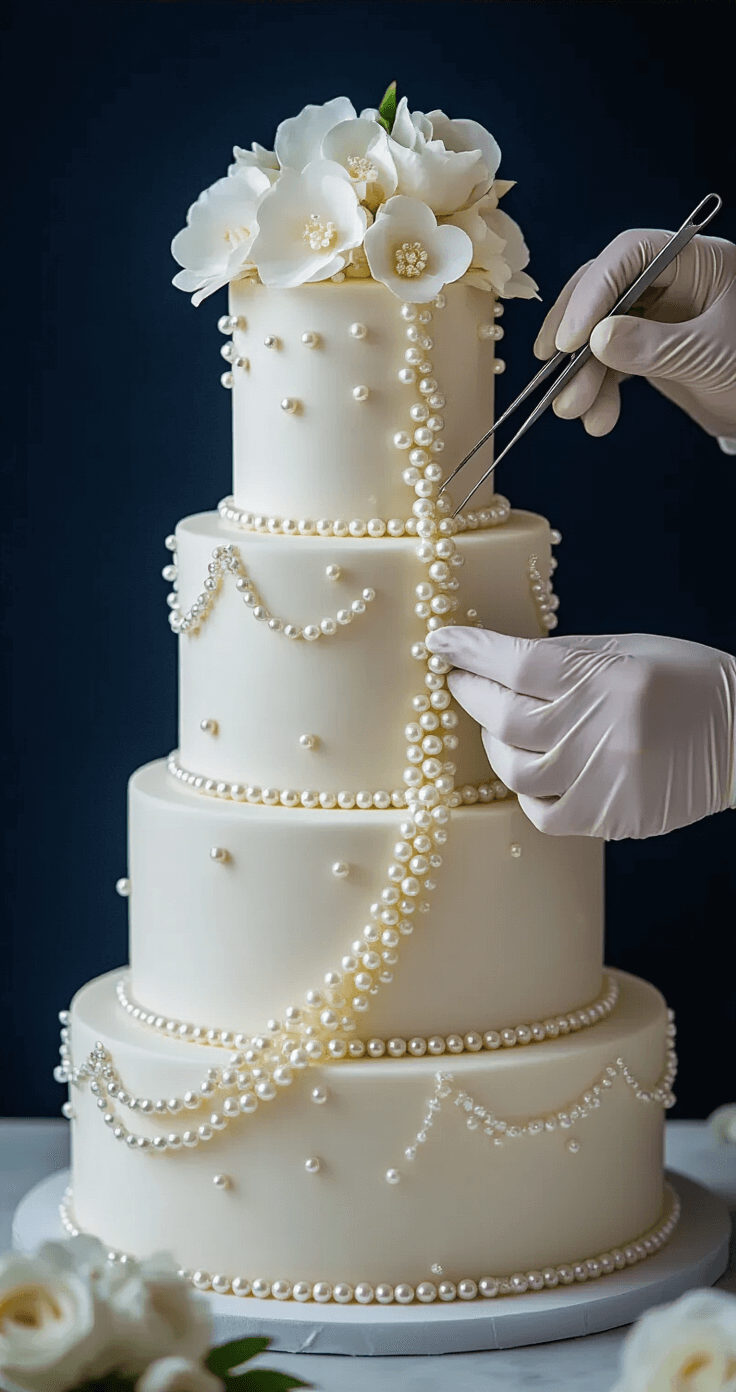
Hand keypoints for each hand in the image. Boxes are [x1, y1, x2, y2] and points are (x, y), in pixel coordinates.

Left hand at [425, 626, 735, 839]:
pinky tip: (531, 768)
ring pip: (513, 767)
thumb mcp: (626, 649)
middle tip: (460, 682)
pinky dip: (527, 790)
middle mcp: (597, 726)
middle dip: (471, 694)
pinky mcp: (610, 815)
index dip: (471, 651)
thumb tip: (498, 660)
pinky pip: (543, 811)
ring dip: (493, 744)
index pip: (516, 662)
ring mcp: (601, 776)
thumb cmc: (683, 679)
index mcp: (602, 675)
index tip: (440, 641)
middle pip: (504, 715)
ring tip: (496, 727)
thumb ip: (563, 658)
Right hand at [533, 229, 735, 439]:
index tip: (570, 341)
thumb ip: (657, 347)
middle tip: (559, 383)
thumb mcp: (712, 356)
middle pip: (603, 291)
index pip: (630, 255)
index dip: (593, 292)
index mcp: (697, 261)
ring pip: (597, 332)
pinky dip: (596, 390)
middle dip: (576, 340)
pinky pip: (606, 361)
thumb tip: (596, 341)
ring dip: (580, 374)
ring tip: (574, 411)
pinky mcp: (644, 348)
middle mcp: (670, 280)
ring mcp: (654, 315)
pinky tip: (597, 418)